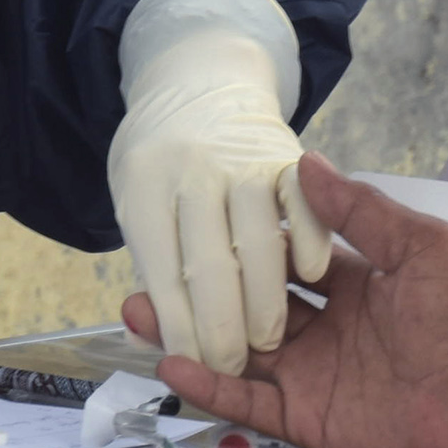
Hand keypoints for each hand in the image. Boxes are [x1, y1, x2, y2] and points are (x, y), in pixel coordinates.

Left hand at [108, 3, 331, 374]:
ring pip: (258, 243)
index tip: (185, 366)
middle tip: (230, 366)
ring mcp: (241, 158)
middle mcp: (191, 169)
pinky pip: (303, 204)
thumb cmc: (163, 159)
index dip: (175, 325)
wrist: (200, 80)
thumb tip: (143, 336)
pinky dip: (309, 241)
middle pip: (208, 264)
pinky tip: (309, 276)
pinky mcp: (286, 153)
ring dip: (264, 301)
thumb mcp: (138, 197)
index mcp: (143, 184)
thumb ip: (152, 261)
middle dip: (220, 328)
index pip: (160, 270)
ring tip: (266, 341)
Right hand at [127, 158, 447, 447]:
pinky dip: (209, 386)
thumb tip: (307, 163)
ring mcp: (312, 377)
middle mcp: (325, 331)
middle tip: (152, 266)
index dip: (242, 243)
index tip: (198, 219)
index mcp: (351, 286)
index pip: (282, 260)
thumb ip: (359, 209)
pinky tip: (171, 365)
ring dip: (191, 332)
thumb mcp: (418, 244)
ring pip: (237, 351)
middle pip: (248, 304)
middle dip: (202, 287)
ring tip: (138, 311)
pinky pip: (248, 402)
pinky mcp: (307, 419)